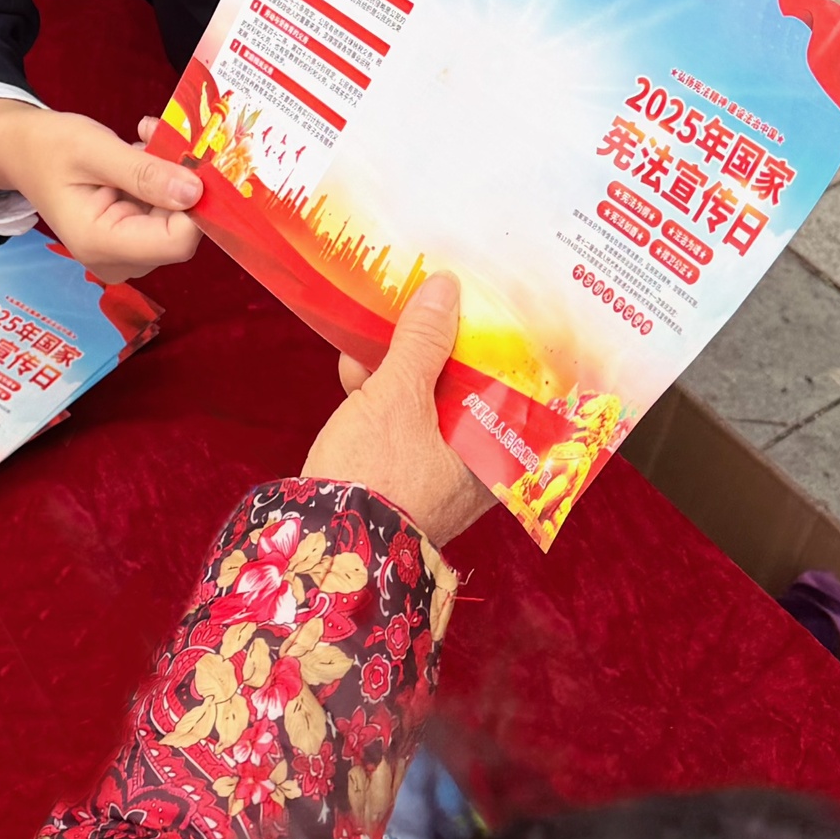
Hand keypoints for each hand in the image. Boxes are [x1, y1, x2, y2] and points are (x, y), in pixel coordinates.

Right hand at [0, 99, 202, 281]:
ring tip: (143, 139)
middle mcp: (115, 259)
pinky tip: (139, 152)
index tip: (190, 159)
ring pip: (174, 219)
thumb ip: (144, 173)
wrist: (21, 152)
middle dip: (179, 182)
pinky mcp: (129, 239)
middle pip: (178, 232)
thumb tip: (195, 192)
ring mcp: (123, 252)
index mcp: (100, 243)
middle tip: (159, 136)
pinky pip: (162, 213)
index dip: (194, 204)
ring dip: (168, 175)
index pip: (176, 242)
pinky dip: (159, 180)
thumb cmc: (48, 148)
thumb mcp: (94, 150)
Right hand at [302, 273, 490, 551]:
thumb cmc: (375, 480)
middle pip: (470, 390)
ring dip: (405, 365)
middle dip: (442, 346)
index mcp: (497, 455)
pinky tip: (357, 368)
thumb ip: (421, 342)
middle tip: (427, 306)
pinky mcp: (403, 475)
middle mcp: (477, 468)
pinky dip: (384, 394)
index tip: (484, 304)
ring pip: (432, 403)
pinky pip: (404, 423)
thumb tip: (443, 291)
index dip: (499, 341)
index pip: (516, 386)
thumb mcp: (397, 396)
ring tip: (377, 330)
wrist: (323, 547)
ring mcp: (439, 473)